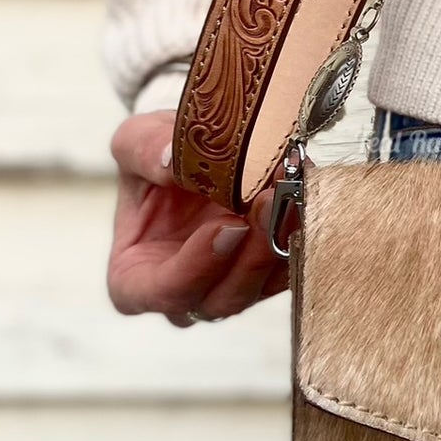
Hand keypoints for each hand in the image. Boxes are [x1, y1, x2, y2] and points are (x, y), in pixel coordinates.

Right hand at [106, 110, 290, 326]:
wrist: (200, 146)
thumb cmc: (156, 157)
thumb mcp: (135, 141)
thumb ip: (145, 150)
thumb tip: (170, 160)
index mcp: (137, 278)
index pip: (164, 292)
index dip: (197, 267)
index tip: (226, 225)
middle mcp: (188, 291)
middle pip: (223, 299)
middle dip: (250, 255)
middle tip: (268, 202)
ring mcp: (233, 285)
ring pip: (263, 287)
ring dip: (280, 241)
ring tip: (290, 192)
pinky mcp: (271, 272)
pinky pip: (292, 268)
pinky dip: (300, 234)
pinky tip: (305, 194)